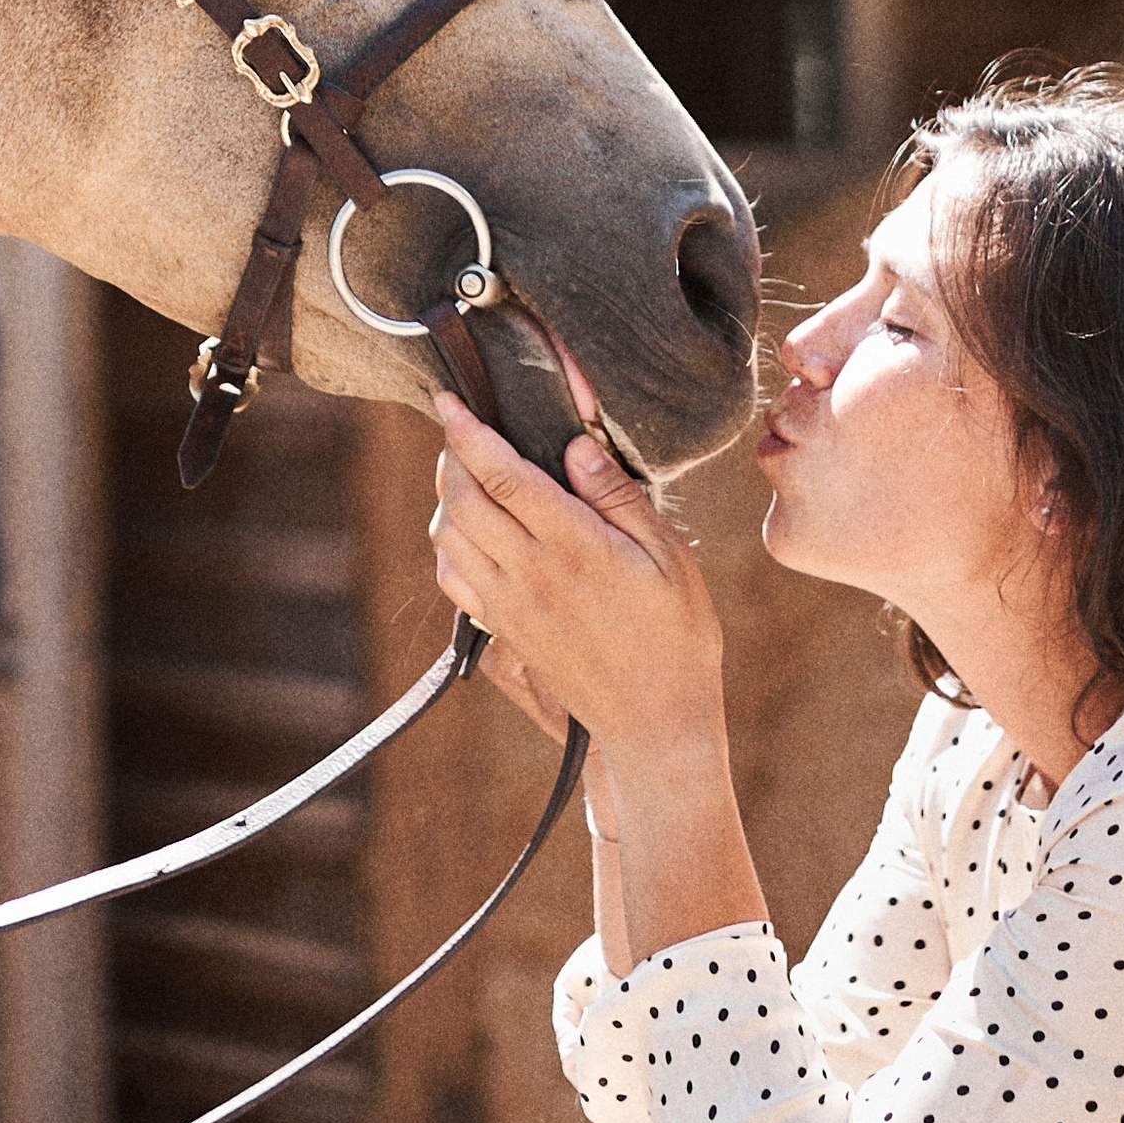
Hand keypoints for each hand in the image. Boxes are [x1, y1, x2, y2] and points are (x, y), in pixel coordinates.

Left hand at [428, 396, 727, 790]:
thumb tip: (575, 444)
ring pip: (449, 537)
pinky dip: (448, 545)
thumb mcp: (669, 558)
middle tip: (460, 428)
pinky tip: (468, 532)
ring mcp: (510, 606)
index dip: (469, 433)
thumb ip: (618, 497)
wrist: (656, 723)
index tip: (449, 399)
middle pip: (462, 500)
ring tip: (464, 471)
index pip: (503, 476)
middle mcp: (530, 574)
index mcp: (573, 547)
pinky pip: (454, 580)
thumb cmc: (677, 635)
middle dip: (451, 455)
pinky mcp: (505, 632)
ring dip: (446, 497)